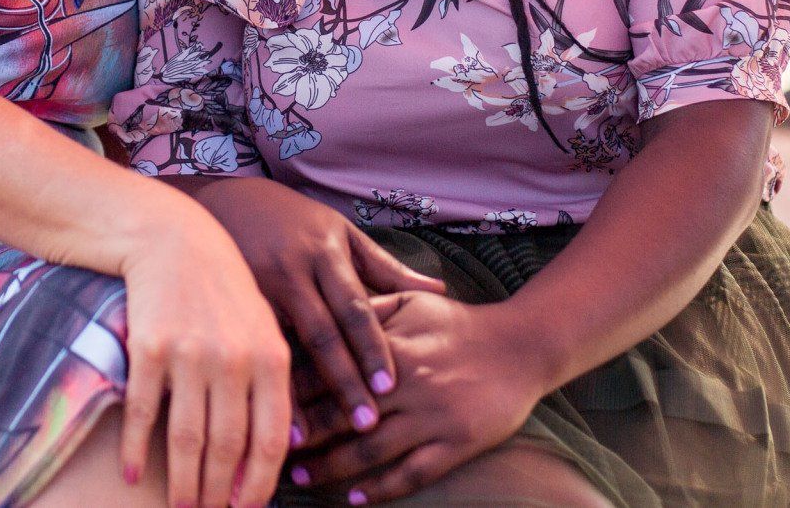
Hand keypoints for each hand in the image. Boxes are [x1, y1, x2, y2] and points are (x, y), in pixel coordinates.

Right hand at [120, 201, 290, 507]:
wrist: (173, 240)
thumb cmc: (223, 290)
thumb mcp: (264, 328)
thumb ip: (273, 384)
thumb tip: (280, 449)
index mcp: (271, 357)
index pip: (270, 440)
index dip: (257, 485)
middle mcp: (234, 359)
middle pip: (227, 448)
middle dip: (217, 494)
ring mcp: (190, 354)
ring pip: (187, 439)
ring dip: (182, 484)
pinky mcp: (149, 348)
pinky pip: (145, 413)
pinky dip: (138, 450)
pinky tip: (134, 474)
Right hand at [196, 178, 442, 436]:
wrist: (220, 197)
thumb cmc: (291, 217)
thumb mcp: (339, 230)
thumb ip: (384, 266)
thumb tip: (438, 287)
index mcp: (326, 254)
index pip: (355, 308)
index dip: (372, 348)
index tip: (391, 387)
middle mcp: (292, 271)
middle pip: (323, 334)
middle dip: (345, 382)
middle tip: (366, 425)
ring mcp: (256, 287)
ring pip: (283, 347)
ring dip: (298, 395)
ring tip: (314, 439)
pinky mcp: (229, 303)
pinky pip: (249, 348)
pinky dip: (259, 383)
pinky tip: (263, 414)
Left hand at [291, 294, 555, 503]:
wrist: (521, 346)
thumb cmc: (459, 322)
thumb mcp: (411, 301)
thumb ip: (369, 310)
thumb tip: (322, 313)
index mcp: (391, 348)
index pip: (332, 371)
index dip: (297, 390)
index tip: (267, 401)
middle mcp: (407, 385)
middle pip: (343, 415)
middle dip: (305, 435)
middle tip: (273, 448)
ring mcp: (432, 418)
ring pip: (370, 451)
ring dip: (331, 468)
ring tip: (301, 478)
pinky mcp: (456, 444)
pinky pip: (412, 474)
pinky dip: (381, 489)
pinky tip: (354, 499)